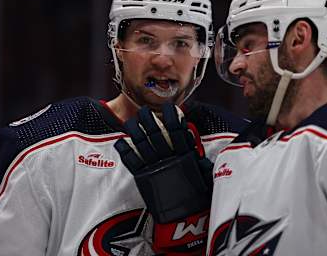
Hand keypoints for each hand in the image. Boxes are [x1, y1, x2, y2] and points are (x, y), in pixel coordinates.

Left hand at [114, 102, 212, 223]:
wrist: (185, 219)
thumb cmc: (197, 198)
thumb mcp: (205, 177)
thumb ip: (202, 162)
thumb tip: (199, 152)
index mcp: (185, 156)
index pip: (178, 131)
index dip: (173, 118)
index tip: (169, 108)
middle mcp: (168, 159)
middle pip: (157, 134)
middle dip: (150, 120)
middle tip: (144, 110)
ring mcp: (155, 168)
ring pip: (142, 144)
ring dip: (136, 131)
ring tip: (131, 120)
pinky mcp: (144, 179)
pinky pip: (132, 162)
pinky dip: (125, 151)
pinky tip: (121, 141)